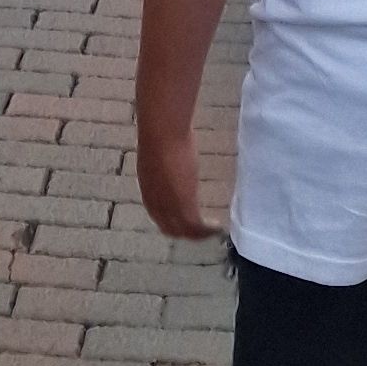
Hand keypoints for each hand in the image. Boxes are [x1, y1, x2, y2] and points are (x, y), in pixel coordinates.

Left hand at [137, 117, 211, 239]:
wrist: (162, 131)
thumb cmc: (160, 133)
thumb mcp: (160, 155)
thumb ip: (165, 165)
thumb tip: (173, 160)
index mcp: (148, 190)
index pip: (159, 216)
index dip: (173, 221)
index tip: (187, 219)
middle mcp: (155, 204)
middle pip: (170, 229)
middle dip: (186, 232)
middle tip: (202, 231)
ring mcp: (168, 206)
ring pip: (184, 231)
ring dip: (199, 234)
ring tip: (213, 231)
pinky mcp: (184, 206)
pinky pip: (196, 227)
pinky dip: (207, 231)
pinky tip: (218, 228)